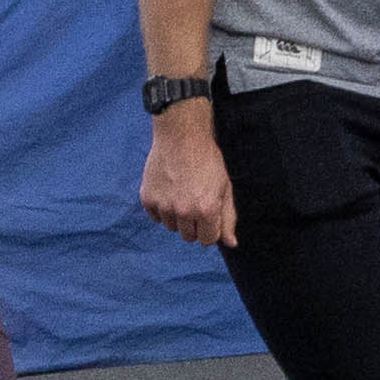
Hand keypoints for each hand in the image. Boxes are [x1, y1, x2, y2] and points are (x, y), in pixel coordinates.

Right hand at [141, 106, 234, 247]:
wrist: (181, 135)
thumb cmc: (208, 159)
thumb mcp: (225, 186)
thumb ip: (228, 217)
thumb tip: (231, 244)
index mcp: (206, 210)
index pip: (207, 240)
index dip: (210, 228)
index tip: (209, 213)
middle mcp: (184, 212)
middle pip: (189, 237)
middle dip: (194, 224)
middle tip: (196, 200)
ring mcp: (164, 206)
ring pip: (172, 227)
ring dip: (177, 216)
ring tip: (182, 191)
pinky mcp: (148, 199)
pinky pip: (156, 217)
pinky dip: (162, 208)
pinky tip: (169, 188)